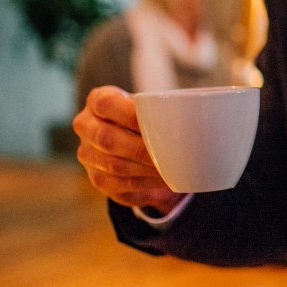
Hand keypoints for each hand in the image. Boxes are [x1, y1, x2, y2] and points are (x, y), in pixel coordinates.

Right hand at [73, 86, 182, 213]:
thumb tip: (201, 115)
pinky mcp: (97, 179)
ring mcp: (87, 155)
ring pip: (114, 166)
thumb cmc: (150, 117)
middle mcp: (85, 126)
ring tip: (173, 170)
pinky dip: (145, 185)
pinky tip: (163, 182)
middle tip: (171, 154)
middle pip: (107, 139)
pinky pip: (120, 186)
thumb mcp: (154, 105)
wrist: (136, 139)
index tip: (157, 121)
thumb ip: (167, 107)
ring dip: (146, 170)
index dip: (130, 114)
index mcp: (98, 100)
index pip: (106, 104)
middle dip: (142, 149)